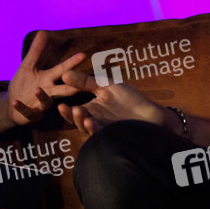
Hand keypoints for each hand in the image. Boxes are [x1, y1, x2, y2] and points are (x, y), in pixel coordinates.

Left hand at [5, 31, 84, 125]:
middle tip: (78, 84)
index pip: (63, 70)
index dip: (72, 63)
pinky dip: (21, 107)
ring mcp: (41, 105)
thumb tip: (43, 31)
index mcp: (49, 79)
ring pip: (46, 102)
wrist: (11, 105)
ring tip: (38, 89)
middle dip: (72, 86)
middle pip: (64, 90)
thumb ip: (36, 51)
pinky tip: (15, 102)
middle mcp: (49, 92)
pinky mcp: (31, 115)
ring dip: (42, 96)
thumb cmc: (23, 84)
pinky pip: (27, 112)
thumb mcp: (27, 66)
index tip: (83, 55)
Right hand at [57, 70, 172, 135]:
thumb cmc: (130, 99)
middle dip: (71, 115)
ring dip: (81, 121)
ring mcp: (102, 128)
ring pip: (86, 128)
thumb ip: (86, 82)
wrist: (150, 114)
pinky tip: (92, 122)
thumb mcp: (107, 86)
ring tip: (78, 111)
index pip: (73, 111)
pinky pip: (99, 134)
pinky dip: (94, 128)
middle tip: (67, 108)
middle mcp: (94, 120)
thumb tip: (65, 74)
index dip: (65, 110)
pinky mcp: (111, 135)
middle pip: (77, 121)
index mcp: (92, 109)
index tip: (59, 104)